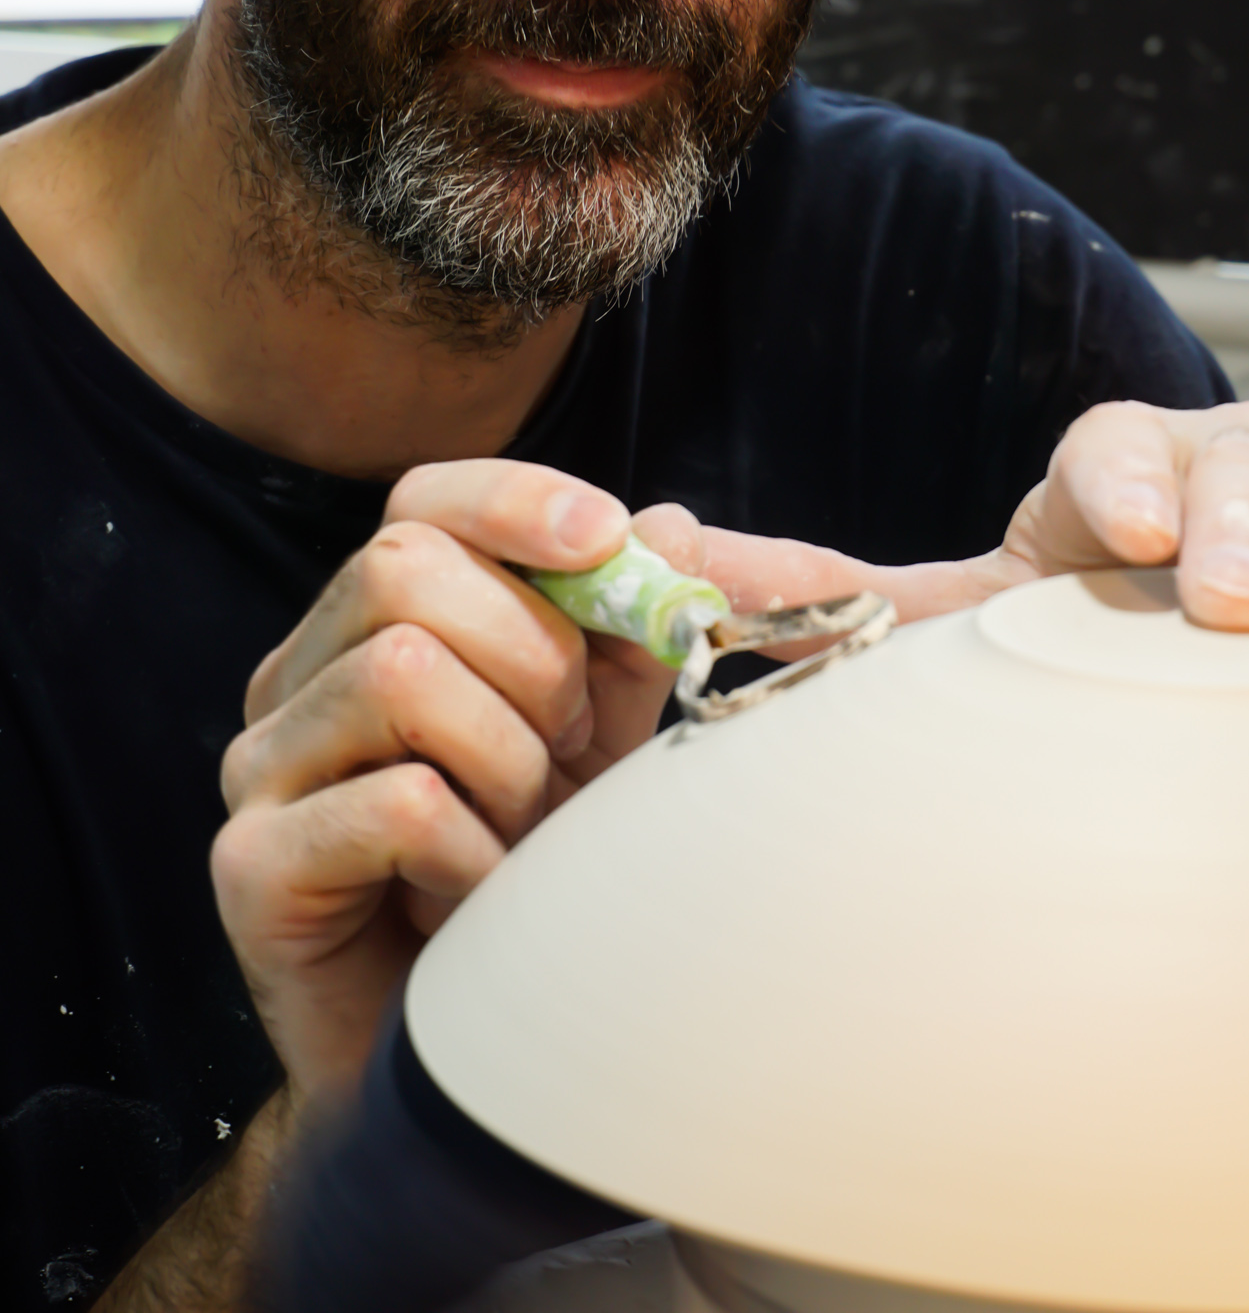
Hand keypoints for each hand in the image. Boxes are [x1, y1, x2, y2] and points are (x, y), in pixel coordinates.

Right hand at [212, 461, 674, 1104]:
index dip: (515, 501)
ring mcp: (262, 768)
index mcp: (375, 622)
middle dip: (530, 656)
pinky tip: (477, 898)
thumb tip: (677, 527)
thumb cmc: (534, 877)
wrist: (464, 1067)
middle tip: (563, 753)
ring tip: (519, 833)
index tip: (608, 539)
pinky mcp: (250, 866)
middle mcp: (298, 675)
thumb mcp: (606, 737)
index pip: (422, 502)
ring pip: (399, 669)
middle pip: (405, 568)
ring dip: (505, 759)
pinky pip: (396, 802)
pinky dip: (473, 851)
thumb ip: (636, 634)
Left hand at [637, 401, 1248, 639]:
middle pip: (1228, 455)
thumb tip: (670, 556)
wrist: (1211, 673)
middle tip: (1211, 587)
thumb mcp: (967, 616)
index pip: (1108, 457)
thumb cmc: (1079, 637)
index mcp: (1110, 486)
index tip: (1117, 534)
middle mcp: (1212, 480)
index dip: (1115, 480)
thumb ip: (834, 598)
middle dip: (1221, 505)